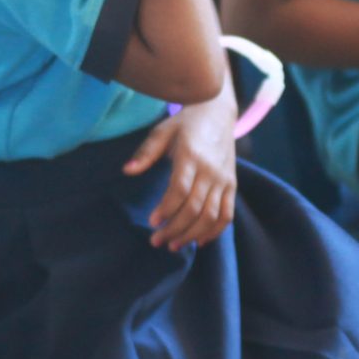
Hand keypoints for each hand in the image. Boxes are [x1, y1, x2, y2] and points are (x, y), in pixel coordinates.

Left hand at [123, 89, 235, 251]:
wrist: (217, 113)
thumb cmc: (185, 123)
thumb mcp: (162, 131)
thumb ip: (146, 152)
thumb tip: (127, 170)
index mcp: (191, 156)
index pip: (180, 189)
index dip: (166, 209)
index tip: (152, 222)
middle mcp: (210, 170)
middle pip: (194, 208)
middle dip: (175, 229)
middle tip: (156, 241)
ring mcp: (223, 180)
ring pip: (211, 216)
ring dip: (192, 235)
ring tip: (173, 245)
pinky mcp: (231, 186)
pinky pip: (227, 215)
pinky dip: (214, 232)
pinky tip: (198, 241)